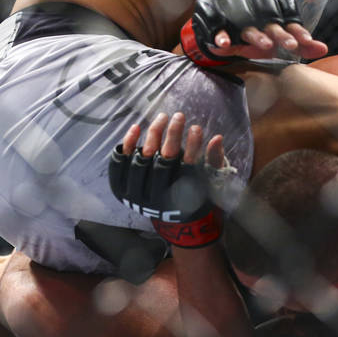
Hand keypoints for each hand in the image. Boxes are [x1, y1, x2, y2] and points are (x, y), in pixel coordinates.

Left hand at [110, 112, 226, 246]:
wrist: (170, 219)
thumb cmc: (193, 196)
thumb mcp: (208, 182)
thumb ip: (213, 161)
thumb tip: (217, 138)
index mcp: (180, 198)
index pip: (187, 167)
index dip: (192, 147)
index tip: (196, 128)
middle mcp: (157, 197)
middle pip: (163, 161)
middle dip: (172, 135)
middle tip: (180, 116)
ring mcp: (136, 193)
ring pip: (142, 159)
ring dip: (153, 135)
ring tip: (163, 117)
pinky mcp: (122, 187)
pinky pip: (120, 164)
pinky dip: (128, 144)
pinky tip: (136, 127)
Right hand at [205, 21, 327, 61]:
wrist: (223, 21)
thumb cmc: (257, 35)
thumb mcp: (278, 43)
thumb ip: (302, 45)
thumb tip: (324, 49)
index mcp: (274, 19)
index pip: (289, 24)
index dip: (298, 33)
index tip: (305, 42)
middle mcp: (258, 18)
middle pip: (271, 26)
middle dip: (281, 36)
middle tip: (291, 46)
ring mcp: (238, 21)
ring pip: (249, 29)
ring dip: (257, 36)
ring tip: (265, 45)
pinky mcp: (219, 25)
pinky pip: (220, 31)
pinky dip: (222, 37)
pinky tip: (225, 45)